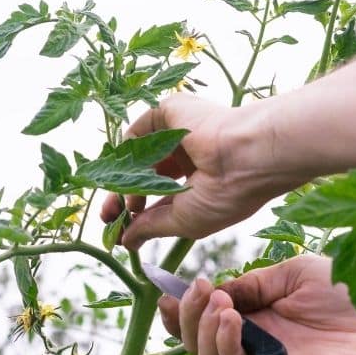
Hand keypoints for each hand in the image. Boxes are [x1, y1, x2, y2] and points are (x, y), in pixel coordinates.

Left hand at [100, 95, 291, 249]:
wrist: (246, 156)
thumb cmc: (226, 194)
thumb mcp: (184, 222)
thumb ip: (151, 228)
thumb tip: (127, 242)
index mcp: (200, 180)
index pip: (159, 197)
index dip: (138, 214)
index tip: (119, 231)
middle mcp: (189, 155)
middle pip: (144, 176)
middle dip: (123, 198)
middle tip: (109, 216)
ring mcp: (179, 133)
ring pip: (138, 157)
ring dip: (124, 182)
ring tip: (126, 202)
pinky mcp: (171, 112)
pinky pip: (138, 133)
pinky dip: (127, 154)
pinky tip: (129, 175)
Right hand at [158, 254, 355, 354]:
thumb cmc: (351, 296)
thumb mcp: (294, 274)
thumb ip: (252, 282)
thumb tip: (214, 291)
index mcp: (255, 317)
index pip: (204, 318)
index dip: (181, 308)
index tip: (170, 289)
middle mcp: (254, 344)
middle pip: (196, 341)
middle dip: (186, 315)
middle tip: (200, 290)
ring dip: (203, 330)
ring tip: (220, 304)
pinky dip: (225, 346)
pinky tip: (233, 321)